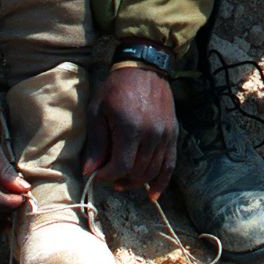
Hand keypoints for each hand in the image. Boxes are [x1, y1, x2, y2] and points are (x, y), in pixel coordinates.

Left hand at [82, 62, 177, 199]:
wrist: (145, 68)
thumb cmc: (116, 88)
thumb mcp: (98, 111)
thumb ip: (97, 143)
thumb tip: (90, 171)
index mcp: (130, 128)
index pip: (122, 166)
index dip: (108, 176)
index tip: (97, 176)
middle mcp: (152, 134)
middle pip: (138, 172)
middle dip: (120, 180)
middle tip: (108, 178)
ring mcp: (165, 135)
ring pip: (153, 171)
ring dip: (137, 182)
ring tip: (123, 182)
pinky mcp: (173, 135)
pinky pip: (170, 165)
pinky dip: (162, 182)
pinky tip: (153, 194)